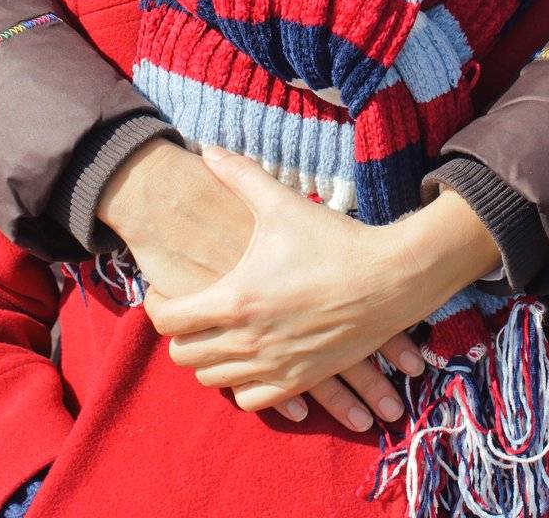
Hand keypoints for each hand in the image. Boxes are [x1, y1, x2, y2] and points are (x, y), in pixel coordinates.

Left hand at [97, 138, 423, 430]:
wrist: (390, 279)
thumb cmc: (334, 240)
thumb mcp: (283, 204)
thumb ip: (240, 176)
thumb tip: (208, 148)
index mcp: (236, 300)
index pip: (169, 320)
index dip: (157, 305)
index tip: (164, 290)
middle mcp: (248, 342)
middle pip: (184, 356)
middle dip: (179, 333)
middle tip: (191, 308)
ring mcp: (274, 367)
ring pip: (213, 380)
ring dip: (208, 358)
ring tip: (217, 330)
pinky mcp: (299, 382)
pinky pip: (250, 400)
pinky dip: (242, 384)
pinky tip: (251, 357)